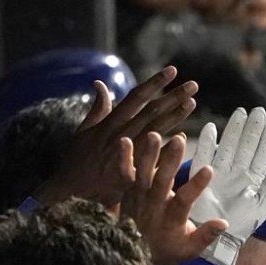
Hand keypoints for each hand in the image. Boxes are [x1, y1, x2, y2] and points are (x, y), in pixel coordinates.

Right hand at [33, 66, 198, 210]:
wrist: (72, 192)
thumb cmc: (78, 161)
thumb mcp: (84, 132)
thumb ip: (97, 109)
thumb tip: (100, 84)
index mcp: (109, 122)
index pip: (136, 97)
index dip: (154, 83)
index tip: (172, 71)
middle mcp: (120, 135)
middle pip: (151, 112)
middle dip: (172, 97)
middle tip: (193, 85)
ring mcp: (127, 154)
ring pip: (155, 131)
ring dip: (174, 117)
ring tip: (192, 103)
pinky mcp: (132, 172)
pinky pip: (153, 158)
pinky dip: (167, 148)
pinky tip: (183, 138)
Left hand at [120, 132, 226, 264]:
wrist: (130, 254)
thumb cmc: (166, 249)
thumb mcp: (190, 249)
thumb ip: (206, 235)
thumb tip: (224, 223)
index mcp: (172, 218)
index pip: (186, 199)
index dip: (196, 185)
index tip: (208, 169)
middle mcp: (155, 204)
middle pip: (162, 180)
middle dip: (170, 160)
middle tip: (179, 140)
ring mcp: (139, 197)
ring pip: (143, 173)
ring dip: (149, 153)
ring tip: (154, 135)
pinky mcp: (128, 192)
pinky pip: (124, 174)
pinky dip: (123, 158)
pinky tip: (124, 140)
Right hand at [188, 107, 265, 241]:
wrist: (221, 240)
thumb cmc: (244, 224)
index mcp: (253, 179)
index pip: (263, 154)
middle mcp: (237, 174)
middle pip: (246, 146)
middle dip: (252, 128)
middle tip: (258, 111)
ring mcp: (221, 174)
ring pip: (228, 147)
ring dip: (234, 130)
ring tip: (240, 114)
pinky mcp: (203, 178)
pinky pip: (204, 157)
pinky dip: (207, 144)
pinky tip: (212, 129)